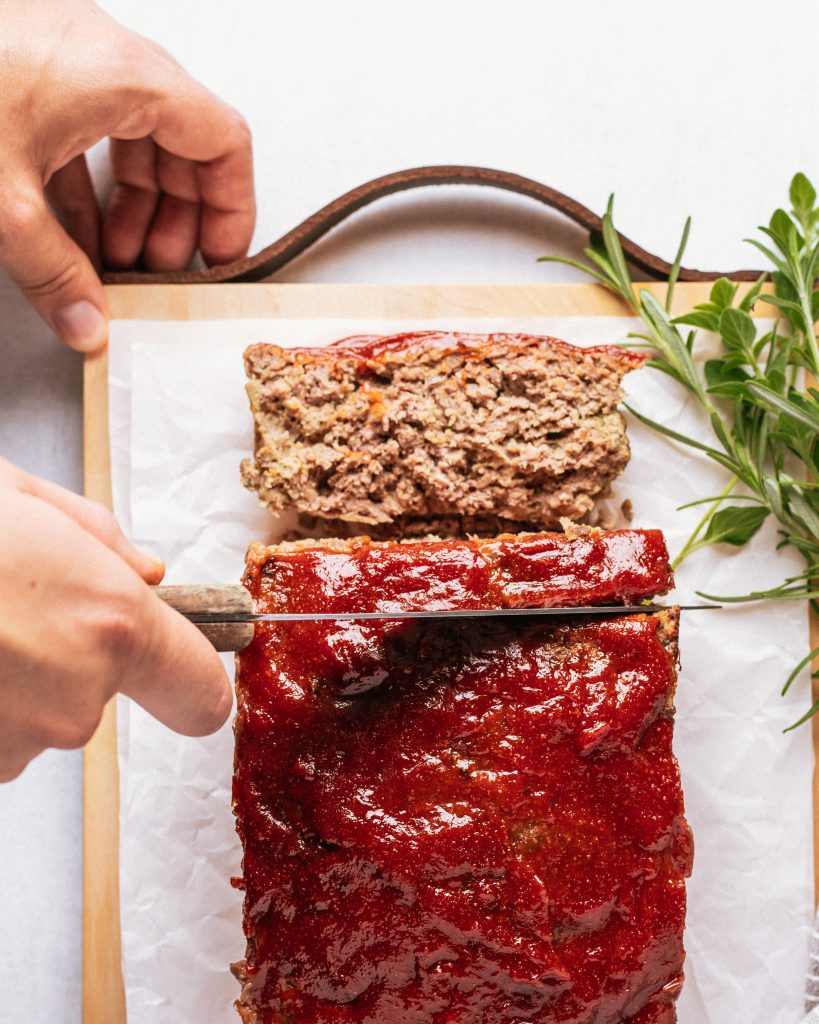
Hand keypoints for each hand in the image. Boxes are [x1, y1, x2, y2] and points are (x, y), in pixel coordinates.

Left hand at [0, 0, 254, 350]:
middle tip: (162, 275)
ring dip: (133, 208)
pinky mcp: (31, 75)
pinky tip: (74, 238)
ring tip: (118, 266)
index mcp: (127, 78)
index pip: (223, 141)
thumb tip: (85, 325)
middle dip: (177, 219)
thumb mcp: (1, 199)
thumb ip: (51, 271)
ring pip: (135, 141)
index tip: (220, 258)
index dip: (232, 208)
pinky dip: (90, 189)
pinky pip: (87, 135)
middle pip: (182, 146)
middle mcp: (108, 63)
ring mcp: (68, 64)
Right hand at [0, 459, 231, 781]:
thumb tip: (145, 571)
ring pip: (35, 717)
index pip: (202, 692)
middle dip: (65, 655)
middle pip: (99, 695)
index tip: (189, 674)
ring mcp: (15, 743)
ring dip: (13, 679)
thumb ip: (99, 536)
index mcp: (111, 622)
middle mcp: (74, 699)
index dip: (194, 681)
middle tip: (13, 605)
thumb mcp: (16, 494)